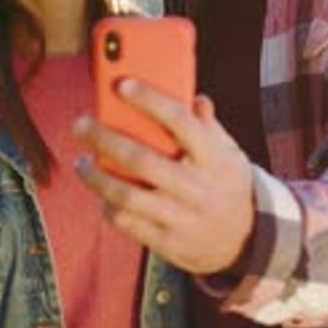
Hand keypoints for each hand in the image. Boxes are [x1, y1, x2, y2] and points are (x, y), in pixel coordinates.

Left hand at [73, 79, 254, 274]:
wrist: (245, 240)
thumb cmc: (226, 184)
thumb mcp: (228, 152)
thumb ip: (208, 126)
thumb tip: (195, 98)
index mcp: (214, 158)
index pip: (180, 122)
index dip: (150, 100)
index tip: (122, 85)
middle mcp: (197, 188)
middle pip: (142, 160)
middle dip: (104, 139)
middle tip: (81, 125)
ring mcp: (181, 218)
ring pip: (127, 196)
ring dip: (96, 177)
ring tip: (82, 162)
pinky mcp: (166, 241)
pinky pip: (127, 222)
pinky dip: (108, 206)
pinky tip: (101, 193)